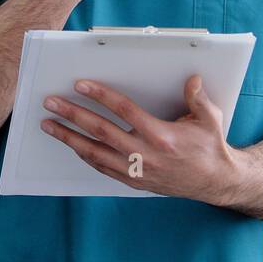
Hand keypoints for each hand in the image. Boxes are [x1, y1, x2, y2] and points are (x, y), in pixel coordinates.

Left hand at [39, 74, 241, 204]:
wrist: (213, 182)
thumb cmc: (210, 147)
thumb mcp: (210, 120)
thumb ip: (198, 98)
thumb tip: (192, 79)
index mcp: (161, 135)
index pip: (124, 111)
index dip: (101, 96)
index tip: (81, 85)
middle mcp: (145, 155)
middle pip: (101, 131)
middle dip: (73, 115)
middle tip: (51, 103)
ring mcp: (137, 170)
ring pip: (95, 152)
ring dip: (69, 138)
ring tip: (49, 125)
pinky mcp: (134, 181)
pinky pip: (102, 167)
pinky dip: (84, 155)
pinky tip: (71, 144)